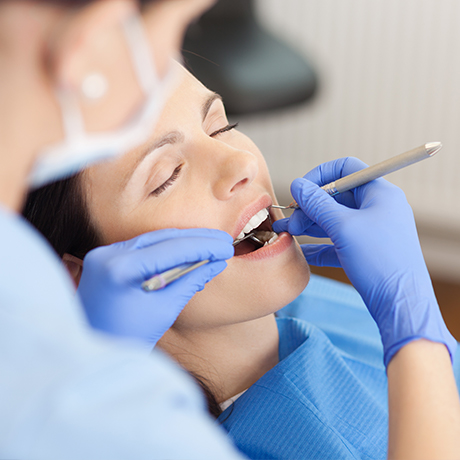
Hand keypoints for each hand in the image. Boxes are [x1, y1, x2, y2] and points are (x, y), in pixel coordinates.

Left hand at [77, 228, 233, 349]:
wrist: (94, 353)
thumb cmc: (128, 339)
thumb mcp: (165, 310)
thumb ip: (191, 281)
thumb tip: (217, 262)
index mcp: (120, 269)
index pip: (171, 249)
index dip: (203, 246)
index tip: (226, 246)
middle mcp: (107, 255)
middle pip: (161, 238)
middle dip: (196, 239)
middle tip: (224, 241)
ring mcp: (103, 254)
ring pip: (152, 240)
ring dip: (183, 242)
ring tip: (211, 244)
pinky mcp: (105, 258)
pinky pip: (142, 248)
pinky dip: (166, 250)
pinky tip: (188, 253)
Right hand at [273, 157, 455, 365]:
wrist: (400, 304)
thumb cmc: (379, 261)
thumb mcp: (343, 227)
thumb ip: (317, 204)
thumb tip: (297, 185)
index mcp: (379, 194)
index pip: (346, 169)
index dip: (320, 176)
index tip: (300, 191)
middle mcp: (377, 208)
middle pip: (337, 196)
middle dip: (309, 207)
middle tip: (289, 220)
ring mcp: (372, 231)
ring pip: (335, 220)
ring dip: (310, 225)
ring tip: (287, 233)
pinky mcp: (366, 252)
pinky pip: (338, 242)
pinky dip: (320, 245)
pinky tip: (302, 252)